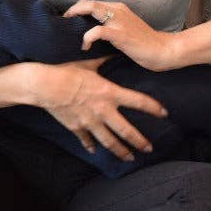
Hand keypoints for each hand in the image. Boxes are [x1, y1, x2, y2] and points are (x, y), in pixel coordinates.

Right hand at [28, 57, 168, 160]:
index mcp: (109, 93)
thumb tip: (113, 51)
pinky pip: (86, 140)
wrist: (45, 86)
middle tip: (149, 149)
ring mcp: (90, 122)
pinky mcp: (77, 128)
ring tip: (130, 158)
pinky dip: (90, 146)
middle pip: (126, 131)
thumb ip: (103, 61)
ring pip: (109, 142)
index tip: (164, 113)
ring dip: (121, 151)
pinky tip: (94, 151)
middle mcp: (103, 111)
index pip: (138, 101)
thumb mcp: (88, 64)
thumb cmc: (67, 72)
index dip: (153, 108)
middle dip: (140, 141)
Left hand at [62, 0, 177, 71]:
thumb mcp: (126, 29)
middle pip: (88, 2)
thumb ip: (112, 26)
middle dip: (72, 10)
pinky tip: (85, 46)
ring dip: (76, 16)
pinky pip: (97, 31)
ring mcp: (119, 21)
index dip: (78, 8)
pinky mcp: (120, 34)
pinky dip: (87, 38)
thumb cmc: (145, 44)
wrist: (164, 51)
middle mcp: (118, 10)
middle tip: (64, 22)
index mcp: (119, 8)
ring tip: (68, 30)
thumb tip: (92, 32)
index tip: (69, 20)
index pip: (92, 2)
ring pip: (91, 8)